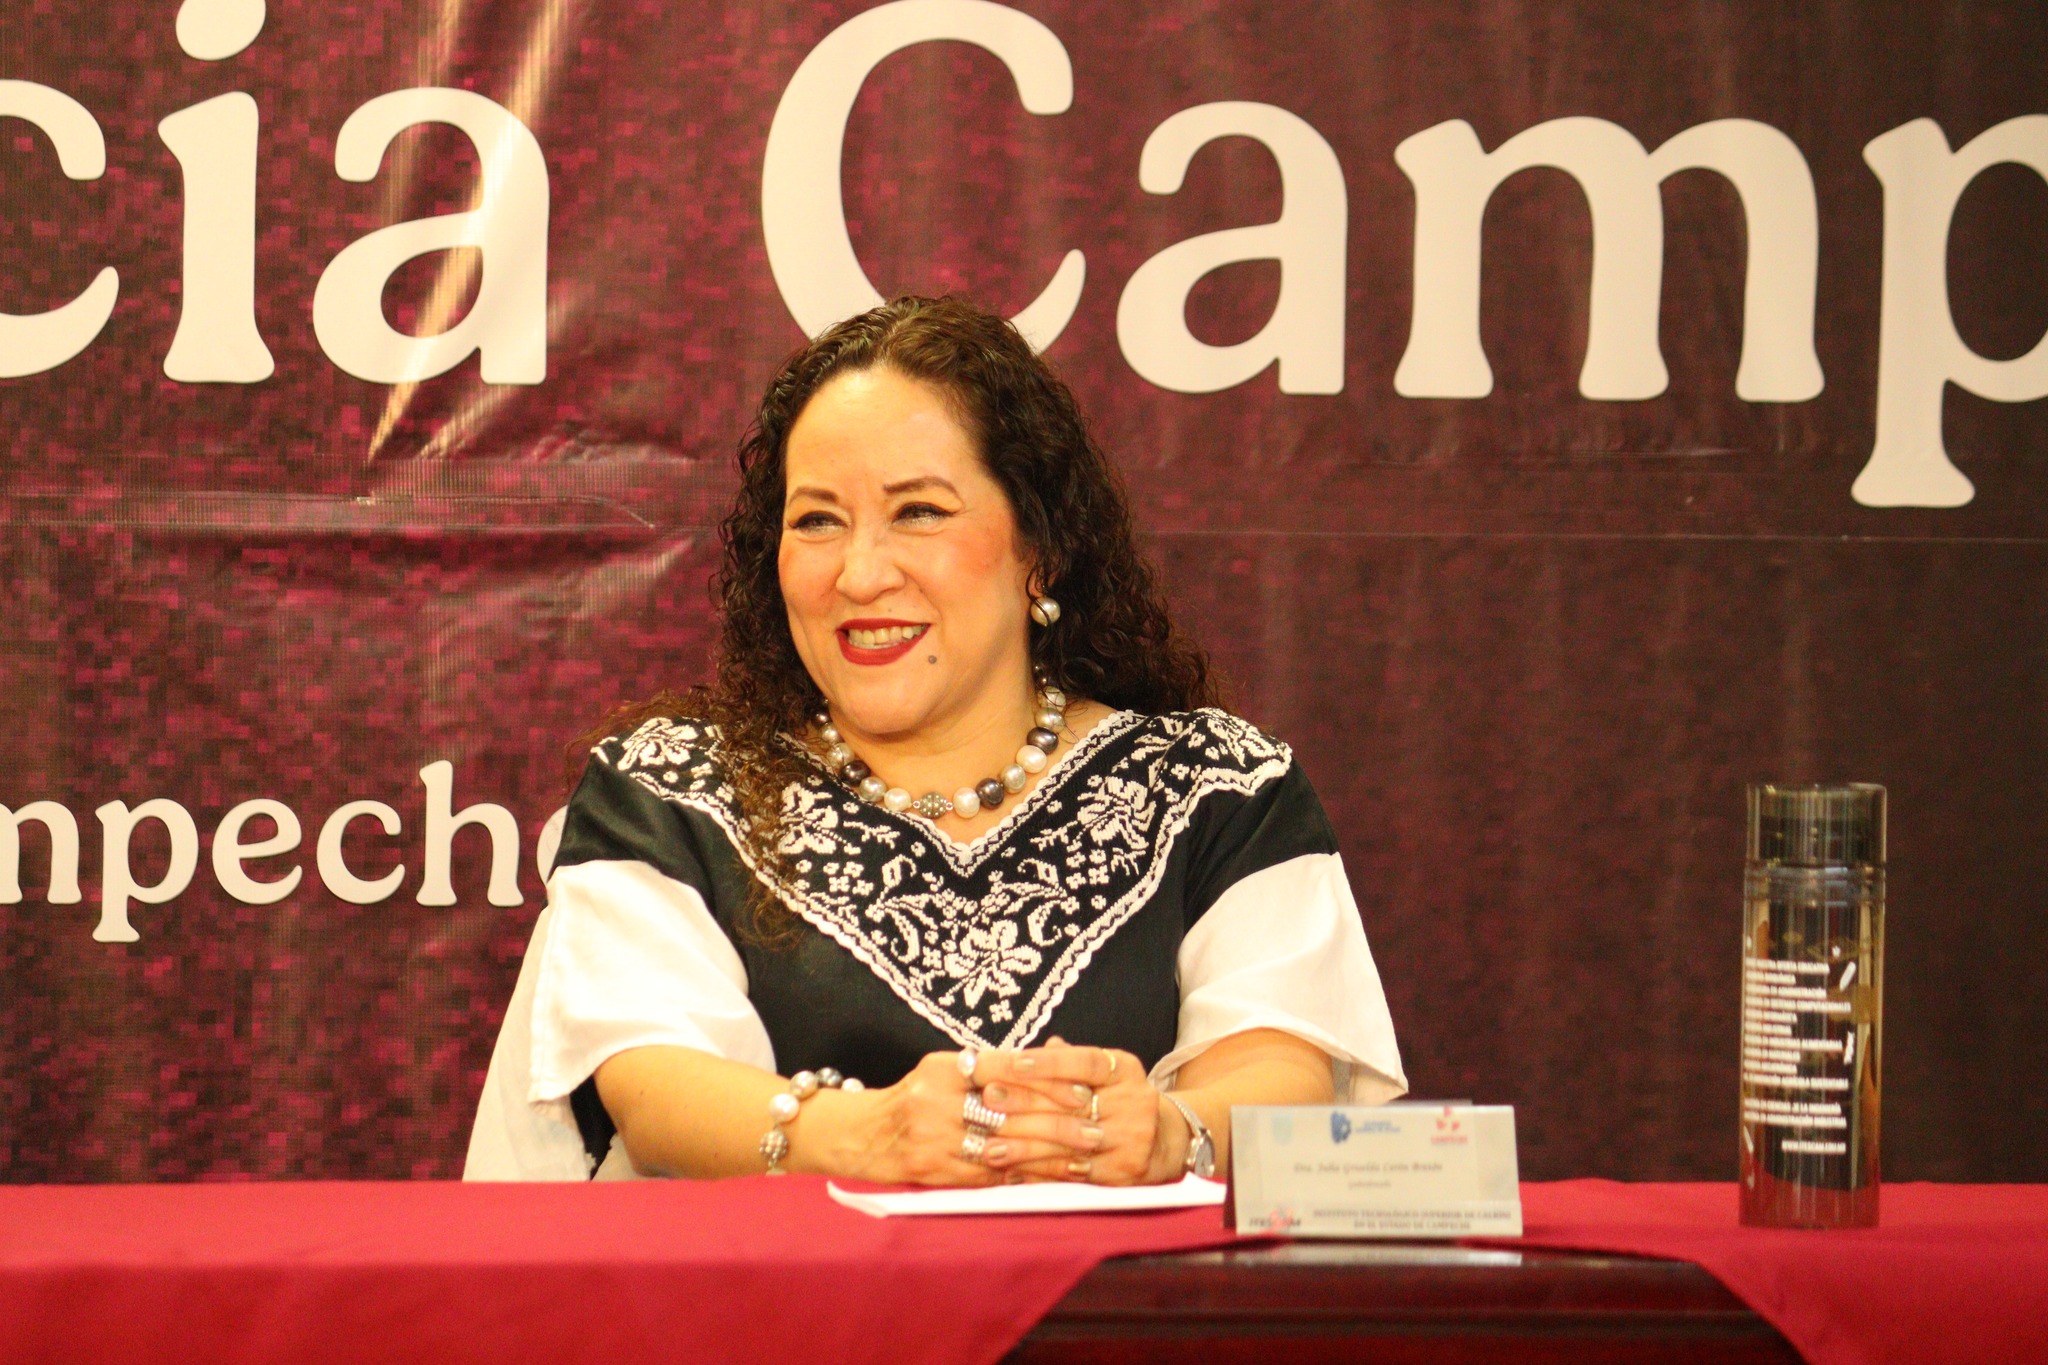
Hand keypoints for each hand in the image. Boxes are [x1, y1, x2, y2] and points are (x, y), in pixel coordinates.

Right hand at [821, 1047, 1099, 1186]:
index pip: (1006, 1067)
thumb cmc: (912, 1097)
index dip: (1048, 1079)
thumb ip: (986, 1068)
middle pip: (1011, 1111)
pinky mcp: (935, 1170)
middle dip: (1058, 1123)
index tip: (1084, 1087)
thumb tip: (1044, 1064)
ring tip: (1083, 1158)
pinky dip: (1024, 1176)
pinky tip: (1051, 1179)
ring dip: (1048, 1155)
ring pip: (1005, 1147)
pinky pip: (989, 1175)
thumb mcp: (941, 1070)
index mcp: (944, 1067)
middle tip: (1096, 1129)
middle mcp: (938, 1099)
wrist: (861, 1135)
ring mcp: (935, 1137)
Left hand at [973, 1039, 1180, 1185]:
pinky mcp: (1123, 1172)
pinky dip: (1040, 1174)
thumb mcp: (1106, 1074)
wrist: (1166, 1141)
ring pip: (1067, 1142)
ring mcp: (1130, 1138)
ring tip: (989, 1147)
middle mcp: (1132, 1101)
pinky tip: (1013, 1172)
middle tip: (986, 1100)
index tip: (1013, 1061)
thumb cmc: (1121, 1100)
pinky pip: (1074, 1174)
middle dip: (1023, 1103)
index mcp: (1124, 1070)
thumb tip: (1040, 1047)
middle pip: (1070, 1104)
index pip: (1085, 1062)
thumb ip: (1071, 1061)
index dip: (1049, 1063)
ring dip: (1024, 1146)